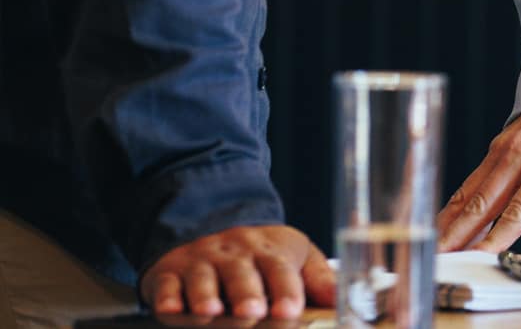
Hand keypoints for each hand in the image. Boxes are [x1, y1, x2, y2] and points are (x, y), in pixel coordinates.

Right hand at [140, 224, 333, 322]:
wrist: (209, 220)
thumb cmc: (260, 252)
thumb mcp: (295, 256)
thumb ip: (317, 280)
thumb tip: (342, 301)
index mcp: (269, 251)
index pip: (281, 269)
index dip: (287, 290)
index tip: (291, 310)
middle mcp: (234, 255)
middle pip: (241, 274)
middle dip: (247, 294)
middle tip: (253, 312)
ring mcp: (200, 261)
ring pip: (202, 278)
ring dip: (205, 295)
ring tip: (211, 311)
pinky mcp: (169, 272)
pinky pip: (166, 284)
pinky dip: (166, 297)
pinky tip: (169, 309)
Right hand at [439, 102, 520, 255]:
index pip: (519, 210)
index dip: (496, 237)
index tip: (479, 258)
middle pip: (483, 205)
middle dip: (458, 237)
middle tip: (439, 262)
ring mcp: (504, 149)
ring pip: (468, 194)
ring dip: (448, 224)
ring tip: (432, 250)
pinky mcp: (494, 146)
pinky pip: (469, 182)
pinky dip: (452, 205)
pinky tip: (441, 225)